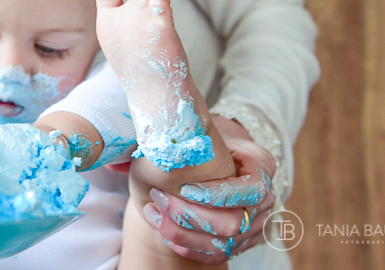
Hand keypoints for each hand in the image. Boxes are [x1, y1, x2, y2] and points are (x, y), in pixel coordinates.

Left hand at [140, 117, 277, 263]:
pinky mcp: (242, 240)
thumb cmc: (199, 136)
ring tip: (153, 214)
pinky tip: (164, 231)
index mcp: (261, 164)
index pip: (249, 189)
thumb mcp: (192, 128)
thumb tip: (118, 157)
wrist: (209, 153)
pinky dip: (189, 247)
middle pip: (235, 223)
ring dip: (184, 233)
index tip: (184, 188)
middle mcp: (266, 198)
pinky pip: (218, 254)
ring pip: (224, 244)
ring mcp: (256, 222)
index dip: (217, 194)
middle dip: (192, 216)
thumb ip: (167, 135)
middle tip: (158, 199)